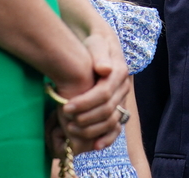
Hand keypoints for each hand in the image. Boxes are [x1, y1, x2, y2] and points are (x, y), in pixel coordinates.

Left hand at [60, 32, 128, 151]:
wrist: (100, 46)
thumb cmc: (94, 43)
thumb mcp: (96, 42)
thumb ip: (99, 54)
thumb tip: (104, 69)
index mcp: (120, 72)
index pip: (104, 94)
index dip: (85, 103)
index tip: (65, 107)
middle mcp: (124, 87)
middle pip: (107, 109)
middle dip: (85, 117)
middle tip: (65, 118)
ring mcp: (122, 98)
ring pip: (112, 120)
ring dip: (92, 129)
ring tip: (71, 129)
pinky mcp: (117, 107)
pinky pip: (116, 126)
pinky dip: (107, 138)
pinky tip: (95, 146)